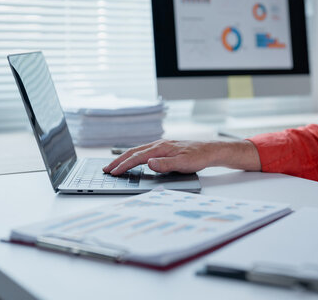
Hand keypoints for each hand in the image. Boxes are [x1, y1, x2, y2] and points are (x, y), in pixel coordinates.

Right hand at [103, 139, 260, 175]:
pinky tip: (132, 160)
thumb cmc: (199, 157)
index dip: (124, 165)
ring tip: (114, 165)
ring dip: (124, 158)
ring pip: (138, 150)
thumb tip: (148, 163)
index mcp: (161, 147)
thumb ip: (165, 164)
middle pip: (134, 152)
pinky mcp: (164, 148)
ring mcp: (161, 145)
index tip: (113, 172)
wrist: (211, 150)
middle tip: (106, 169)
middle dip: (119, 161)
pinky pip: (144, 151)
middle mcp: (159, 144)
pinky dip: (133, 156)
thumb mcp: (184, 164)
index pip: (138, 157)